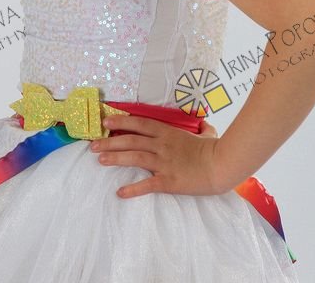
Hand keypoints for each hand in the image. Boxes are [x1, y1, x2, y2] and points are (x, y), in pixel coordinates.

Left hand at [89, 113, 225, 198]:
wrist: (222, 164)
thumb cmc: (215, 148)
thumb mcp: (206, 134)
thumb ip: (201, 130)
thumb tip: (205, 127)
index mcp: (168, 132)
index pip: (139, 123)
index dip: (121, 121)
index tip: (106, 121)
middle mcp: (162, 145)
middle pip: (131, 140)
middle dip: (110, 141)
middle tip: (92, 144)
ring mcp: (164, 162)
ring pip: (134, 157)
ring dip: (115, 158)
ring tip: (99, 160)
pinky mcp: (168, 181)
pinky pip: (147, 185)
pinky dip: (132, 189)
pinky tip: (120, 192)